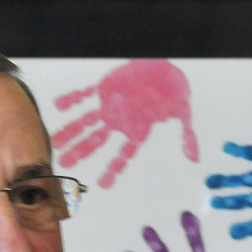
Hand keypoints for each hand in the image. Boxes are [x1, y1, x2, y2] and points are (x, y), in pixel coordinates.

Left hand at [51, 59, 198, 186]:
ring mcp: (110, 106)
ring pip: (86, 122)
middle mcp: (119, 122)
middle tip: (64, 164)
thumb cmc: (174, 89)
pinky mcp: (105, 88)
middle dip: (81, 152)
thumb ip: (187, 134)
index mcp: (136, 130)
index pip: (123, 154)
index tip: (102, 185)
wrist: (165, 66)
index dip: (113, 168)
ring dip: (72, 132)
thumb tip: (194, 157)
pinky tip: (58, 106)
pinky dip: (72, 100)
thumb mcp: (184, 110)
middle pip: (96, 141)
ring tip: (56, 142)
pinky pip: (85, 95)